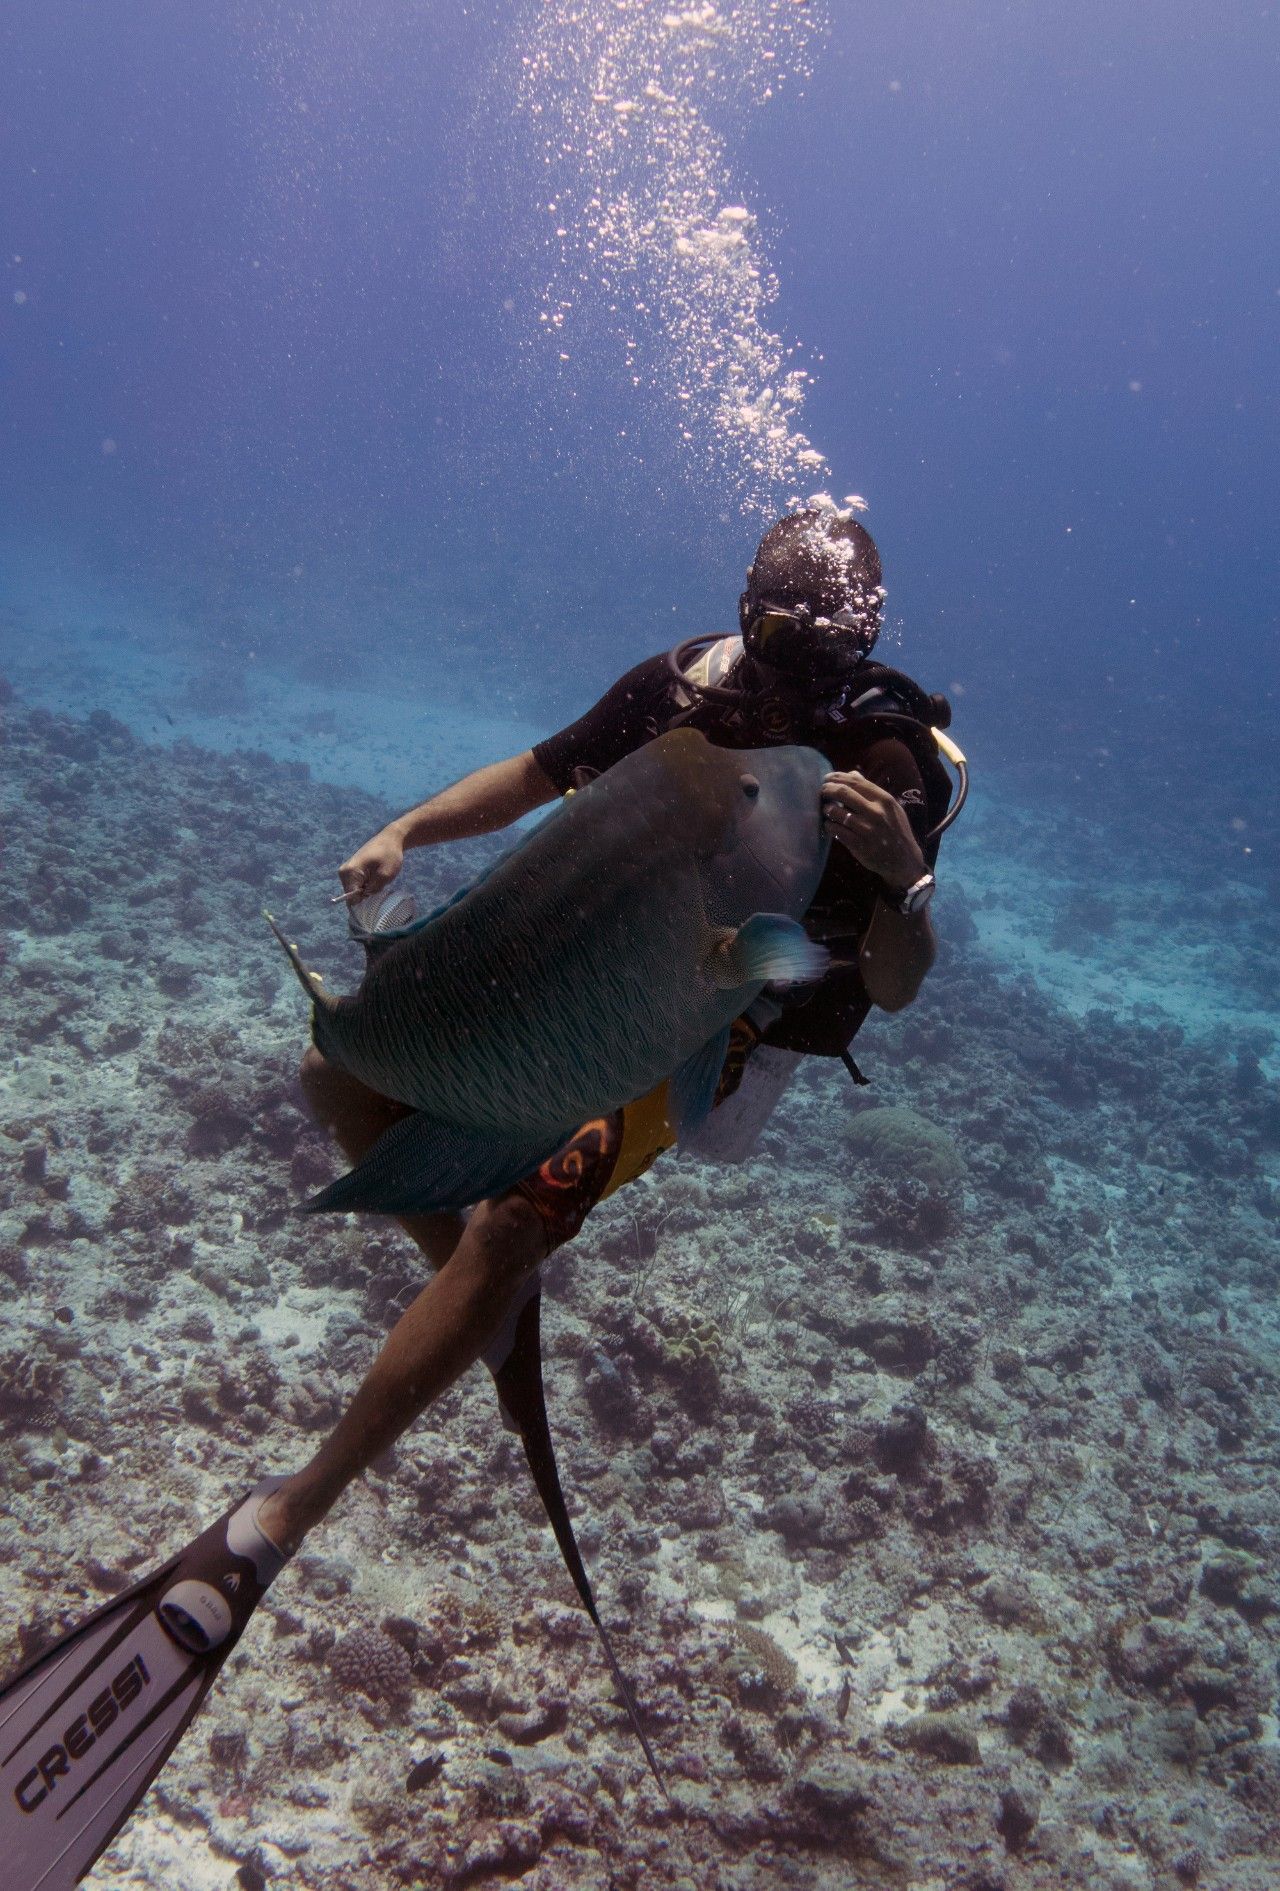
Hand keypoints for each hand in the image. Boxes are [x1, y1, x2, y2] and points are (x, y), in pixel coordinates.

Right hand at [338, 827, 404, 901]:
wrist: (390, 839)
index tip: (376, 899)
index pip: (351, 899)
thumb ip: (372, 890)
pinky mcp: (351, 871)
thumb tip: (362, 902)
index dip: (364, 904)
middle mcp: (343, 873)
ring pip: (354, 892)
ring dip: (367, 892)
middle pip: (351, 897)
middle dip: (365, 897)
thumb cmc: (389, 855)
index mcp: (349, 872)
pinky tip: (375, 880)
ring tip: (378, 883)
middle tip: (379, 889)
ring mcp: (346, 872)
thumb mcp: (385, 876)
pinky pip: (356, 886)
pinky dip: (366, 887)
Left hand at [821, 771, 925, 887]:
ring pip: (836, 812)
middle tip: (821, 791)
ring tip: (826, 809)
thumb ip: (871, 790)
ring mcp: (866, 829)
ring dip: (827, 809)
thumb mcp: (891, 807)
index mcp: (884, 800)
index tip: (827, 778)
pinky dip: (829, 826)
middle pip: (843, 792)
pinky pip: (835, 831)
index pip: (855, 782)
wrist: (904, 860)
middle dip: (827, 789)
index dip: (837, 777)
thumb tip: (852, 773)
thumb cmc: (896, 830)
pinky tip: (829, 825)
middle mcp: (876, 812)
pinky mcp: (858, 845)